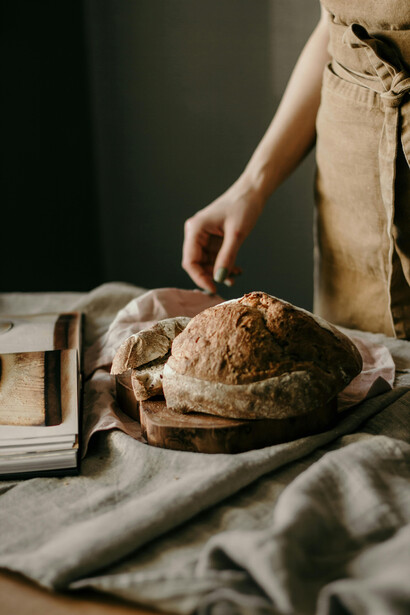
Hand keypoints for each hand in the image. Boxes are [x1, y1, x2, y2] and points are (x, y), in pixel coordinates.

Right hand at [182, 178, 264, 292]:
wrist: (252, 191)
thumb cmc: (243, 206)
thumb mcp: (237, 235)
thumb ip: (227, 257)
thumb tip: (219, 279)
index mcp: (195, 229)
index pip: (190, 262)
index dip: (200, 278)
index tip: (214, 289)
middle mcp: (195, 233)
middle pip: (196, 264)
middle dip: (211, 275)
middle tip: (228, 284)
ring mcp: (204, 235)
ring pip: (206, 262)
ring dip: (219, 272)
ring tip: (236, 276)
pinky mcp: (213, 238)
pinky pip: (215, 257)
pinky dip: (224, 264)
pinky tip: (237, 270)